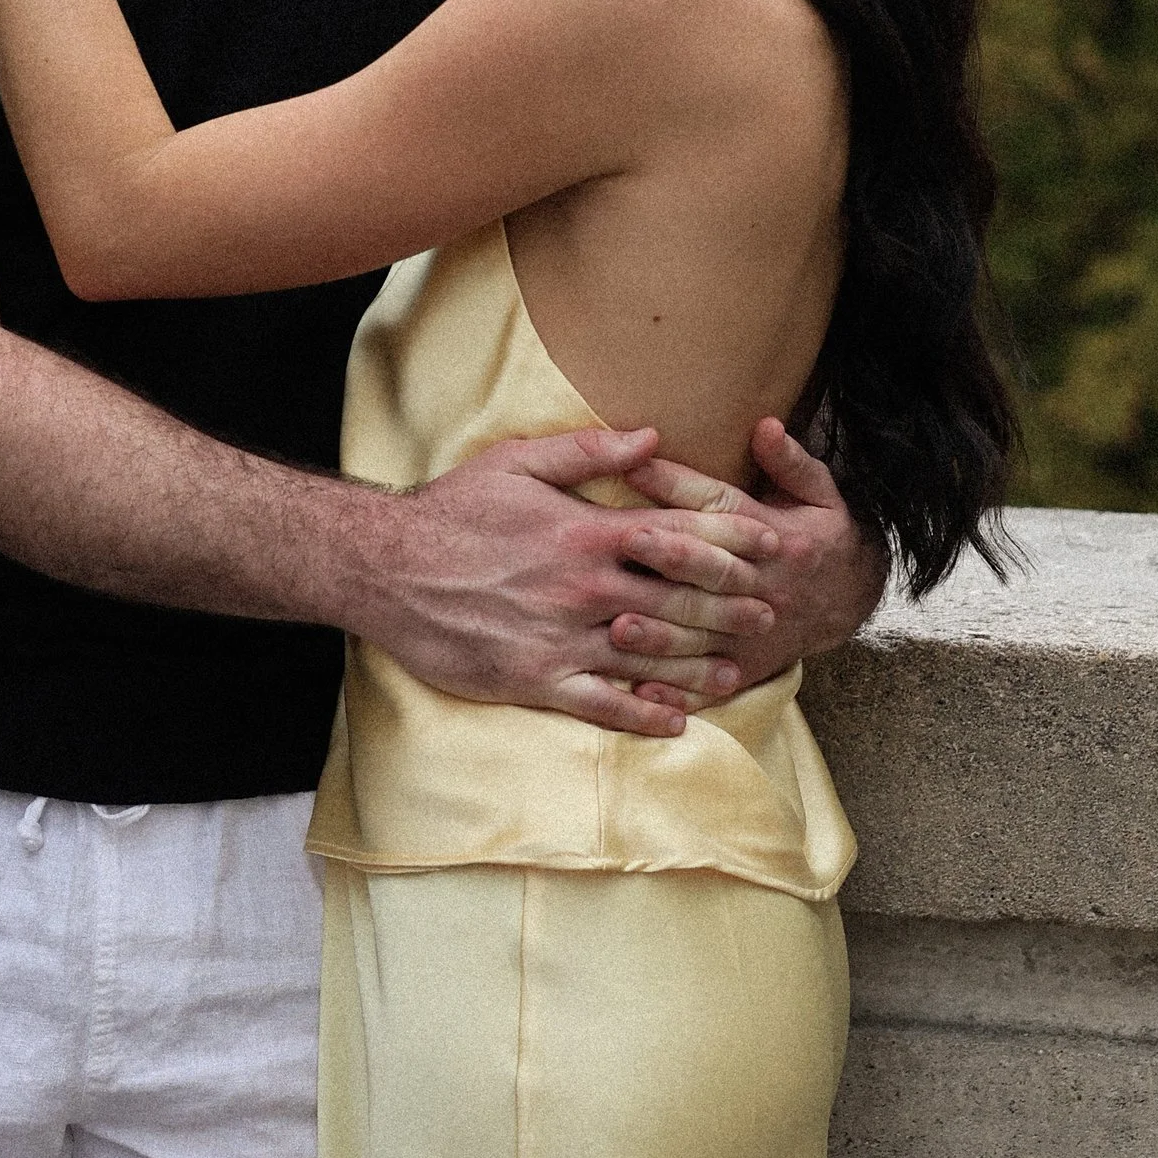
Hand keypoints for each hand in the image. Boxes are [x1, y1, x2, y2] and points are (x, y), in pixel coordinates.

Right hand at [351, 427, 783, 738]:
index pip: (676, 533)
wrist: (386, 569)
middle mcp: (583, 586)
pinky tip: (675, 721)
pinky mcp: (535, 679)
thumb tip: (653, 436)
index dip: (730, 537)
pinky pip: (602, 703)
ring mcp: (562, 637)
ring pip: (650, 655)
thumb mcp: (516, 462)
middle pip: (677, 598)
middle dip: (731, 604)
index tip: (769, 543)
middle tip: (772, 610)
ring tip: (741, 670)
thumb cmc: (451, 510)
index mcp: (584, 530)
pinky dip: (643, 714)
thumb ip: (588, 452)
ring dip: (701, 664)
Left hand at [617, 418, 883, 695]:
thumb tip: (764, 425)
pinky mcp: (747, 667)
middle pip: (712, 571)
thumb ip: (791, 460)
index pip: (722, 507)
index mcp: (776, 535)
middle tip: (625, 541)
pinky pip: (710, 684)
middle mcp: (763, 585)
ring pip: (705, 634)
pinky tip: (640, 696)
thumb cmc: (820, 533)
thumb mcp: (819, 491)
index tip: (635, 466)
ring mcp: (754, 632)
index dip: (680, 485)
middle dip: (670, 556)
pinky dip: (679, 691)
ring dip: (664, 635)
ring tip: (620, 629)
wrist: (851, 599)